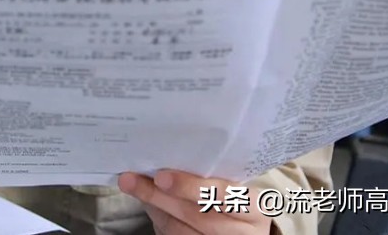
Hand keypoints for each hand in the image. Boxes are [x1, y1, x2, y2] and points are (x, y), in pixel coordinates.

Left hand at [119, 170, 272, 234]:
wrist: (242, 228)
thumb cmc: (233, 198)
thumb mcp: (230, 186)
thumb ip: (206, 175)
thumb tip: (163, 159)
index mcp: (255, 207)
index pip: (225, 196)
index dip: (191, 187)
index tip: (161, 177)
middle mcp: (245, 231)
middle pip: (197, 215)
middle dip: (161, 197)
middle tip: (132, 180)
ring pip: (182, 232)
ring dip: (155, 209)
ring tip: (135, 188)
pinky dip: (159, 223)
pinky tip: (149, 206)